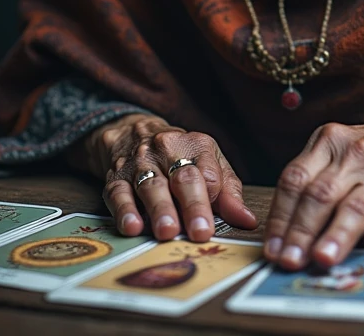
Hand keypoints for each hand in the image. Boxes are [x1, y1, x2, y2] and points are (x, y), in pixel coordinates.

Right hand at [78, 113, 256, 242]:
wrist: (133, 133)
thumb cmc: (179, 156)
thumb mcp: (209, 163)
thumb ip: (228, 192)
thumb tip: (247, 221)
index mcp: (196, 145)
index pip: (208, 172)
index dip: (212, 198)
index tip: (213, 224)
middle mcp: (167, 149)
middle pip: (182, 178)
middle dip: (192, 206)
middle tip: (200, 232)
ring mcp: (140, 163)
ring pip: (151, 185)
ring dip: (160, 209)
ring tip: (168, 231)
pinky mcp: (116, 177)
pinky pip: (118, 193)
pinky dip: (124, 211)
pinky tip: (132, 227)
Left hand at [263, 113, 363, 269]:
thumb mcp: (336, 150)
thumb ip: (312, 181)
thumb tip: (283, 236)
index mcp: (328, 140)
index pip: (294, 179)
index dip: (279, 216)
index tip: (271, 248)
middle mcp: (353, 155)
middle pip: (319, 195)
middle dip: (300, 232)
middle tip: (289, 261)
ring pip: (353, 208)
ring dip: (336, 236)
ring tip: (321, 260)